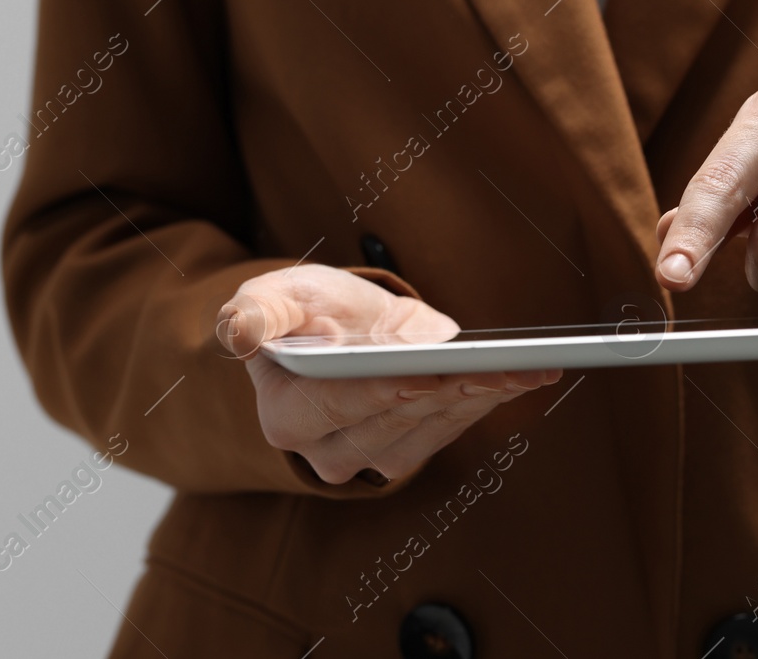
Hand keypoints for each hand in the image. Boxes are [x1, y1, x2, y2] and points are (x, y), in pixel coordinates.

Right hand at [217, 265, 559, 484]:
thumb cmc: (299, 311)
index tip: (423, 375)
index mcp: (285, 414)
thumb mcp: (272, 298)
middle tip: (495, 368)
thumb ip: (254, 313)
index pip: (335, 405)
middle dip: (446, 391)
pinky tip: (519, 378)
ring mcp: (368, 458)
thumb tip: (236, 331)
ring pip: (429, 431)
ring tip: (522, 371)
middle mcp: (324, 451)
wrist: (334, 329)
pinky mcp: (406, 453)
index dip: (381, 390)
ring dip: (479, 399)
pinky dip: (486, 402)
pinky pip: (450, 431)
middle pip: (393, 419)